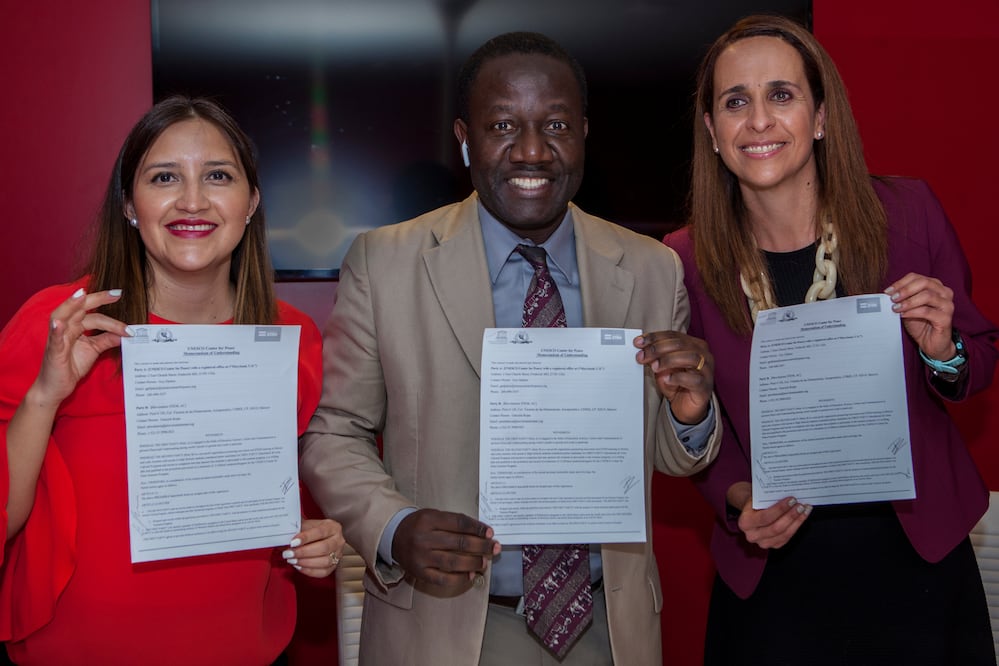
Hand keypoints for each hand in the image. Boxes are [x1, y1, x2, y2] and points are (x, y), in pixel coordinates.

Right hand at [35, 288, 130, 405]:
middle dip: (96, 299)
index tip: (120, 294)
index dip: (104, 303)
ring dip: (71, 305)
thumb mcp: (94, 350)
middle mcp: (65, 328)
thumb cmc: (71, 366)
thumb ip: (107, 339)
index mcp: (75, 326)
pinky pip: (54, 339)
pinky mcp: (53, 352)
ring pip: (62, 317)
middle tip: (116, 293)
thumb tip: (126, 333)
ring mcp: (57, 339)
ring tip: (82, 295)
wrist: (56, 388)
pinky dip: (56, 330)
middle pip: (79, 308)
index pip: (92, 312)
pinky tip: (59, 324)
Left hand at [283, 518, 345, 577]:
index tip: (292, 542)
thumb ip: (297, 530)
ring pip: (325, 561)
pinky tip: (299, 566)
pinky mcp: (334, 566)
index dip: (306, 537)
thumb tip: (284, 538)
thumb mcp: (305, 525)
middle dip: (303, 552)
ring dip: (306, 562)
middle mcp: (338, 540)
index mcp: (333, 527)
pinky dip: (309, 571)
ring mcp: (338, 554)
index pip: (320, 532)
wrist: (316, 537)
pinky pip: (323, 572)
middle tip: (288, 554)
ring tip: (292, 560)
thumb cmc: (310, 531)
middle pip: (324, 548)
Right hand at [393, 509, 499, 590]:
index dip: (477, 528)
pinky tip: (470, 575)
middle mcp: (424, 538)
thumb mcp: (433, 515)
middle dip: (481, 546)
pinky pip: (443, 579)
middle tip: (495, 548)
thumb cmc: (419, 525)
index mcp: (428, 519)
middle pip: (459, 543)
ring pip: (453, 562)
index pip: (459, 523)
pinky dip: (459, 579)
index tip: (490, 533)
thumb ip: (454, 522)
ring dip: (473, 563)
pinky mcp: (419, 573)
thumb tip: (481, 533)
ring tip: (484, 562)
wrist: (393, 536)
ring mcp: (421, 557)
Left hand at [634, 330, 712, 423]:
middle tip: (642, 355)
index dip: (654, 337)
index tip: (638, 342)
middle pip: (680, 344)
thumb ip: (655, 357)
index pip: (673, 335)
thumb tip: (642, 349)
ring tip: (654, 367)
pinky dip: (678, 378)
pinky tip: (667, 379)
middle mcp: (703, 354)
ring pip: (689, 357)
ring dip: (668, 360)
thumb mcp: (662, 367)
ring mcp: (706, 369)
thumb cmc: (676, 383)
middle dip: (658, 348)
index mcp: (693, 344)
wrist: (686, 406)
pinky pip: (693, 379)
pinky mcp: (705, 386)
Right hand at [727, 481, 809, 549]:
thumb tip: (787, 494)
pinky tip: (802, 517)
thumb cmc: (755, 502)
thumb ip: (767, 498)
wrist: (751, 512)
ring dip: (797, 521)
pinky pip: (788, 537)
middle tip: (800, 505)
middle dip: (791, 516)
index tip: (792, 500)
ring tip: (805, 510)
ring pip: (784, 534)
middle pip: (776, 528)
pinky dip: (796, 526)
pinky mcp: (773, 545)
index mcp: (745, 522)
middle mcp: (752, 535)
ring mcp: (762, 543)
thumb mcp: (756, 498)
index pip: (765, 517)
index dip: (780, 509)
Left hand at [885, 273, 954, 359]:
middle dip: (905, 290)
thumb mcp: (908, 308)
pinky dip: (912, 312)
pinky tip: (903, 315)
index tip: (888, 291)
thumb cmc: (920, 323)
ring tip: (896, 308)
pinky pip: (927, 311)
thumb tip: (887, 294)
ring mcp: (947, 305)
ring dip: (908, 301)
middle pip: (924, 283)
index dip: (900, 283)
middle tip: (892, 298)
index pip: (916, 277)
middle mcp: (944, 293)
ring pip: (927, 296)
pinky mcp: (946, 318)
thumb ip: (901, 299)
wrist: (931, 343)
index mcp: (935, 286)